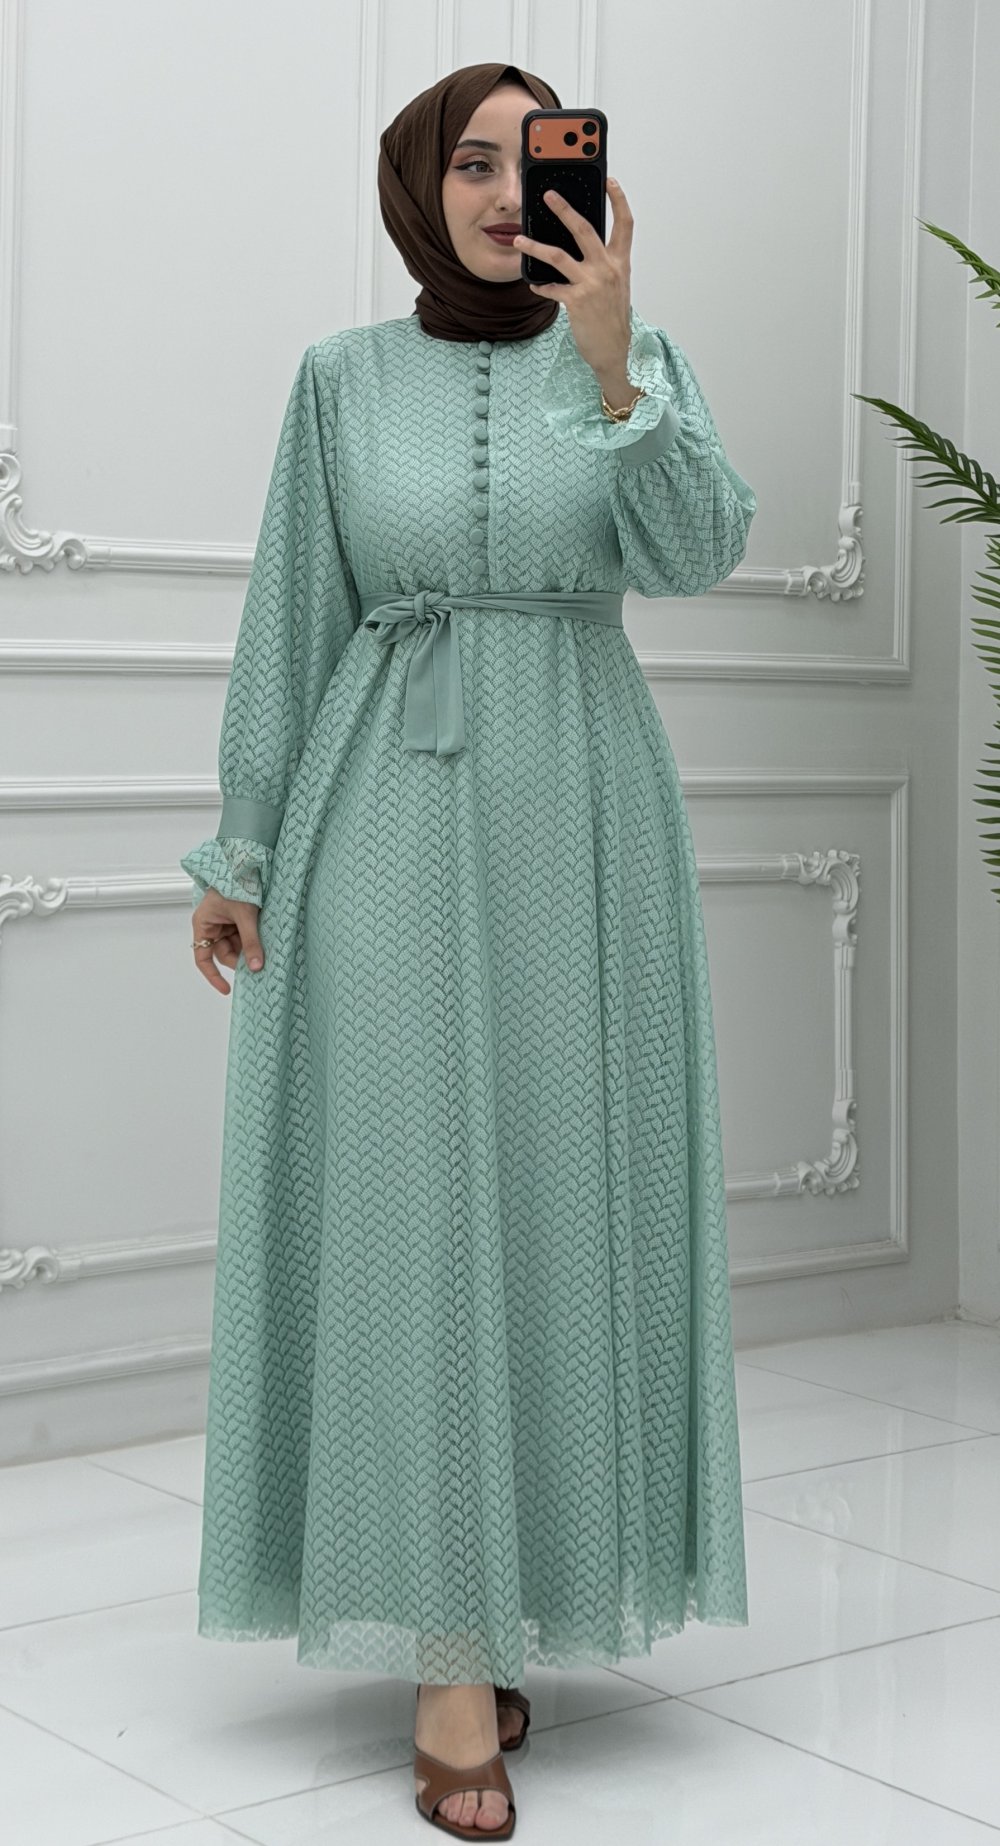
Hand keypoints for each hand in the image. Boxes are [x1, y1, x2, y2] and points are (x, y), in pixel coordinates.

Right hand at [191, 891, 263, 994]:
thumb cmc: (236, 882)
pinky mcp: (239, 920)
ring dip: (249, 948)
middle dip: (240, 958)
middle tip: (257, 964)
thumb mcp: (244, 915)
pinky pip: (245, 937)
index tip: (227, 989)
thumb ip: (250, 942)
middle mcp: (212, 925)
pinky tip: (264, 940)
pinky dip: (254, 940)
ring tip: (263, 946)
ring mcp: (226, 923)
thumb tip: (255, 967)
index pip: (203, 958)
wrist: (247, 862)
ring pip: (237, 946)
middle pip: (224, 953)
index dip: (213, 976)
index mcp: (203, 924)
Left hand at [513, 177, 632, 378]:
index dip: (618, 200)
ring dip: (535, 246)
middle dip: (564, 208)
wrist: (615, 351)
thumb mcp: (615, 286)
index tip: (609, 181)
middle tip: (548, 195)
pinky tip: (535, 285)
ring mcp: (592, 284)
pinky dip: (541, 286)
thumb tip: (582, 247)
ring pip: (558, 256)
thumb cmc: (613, 319)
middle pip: (584, 228)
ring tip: (518, 239)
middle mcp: (607, 269)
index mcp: (620, 262)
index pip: (625, 224)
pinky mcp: (577, 301)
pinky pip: (551, 287)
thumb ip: (603, 264)